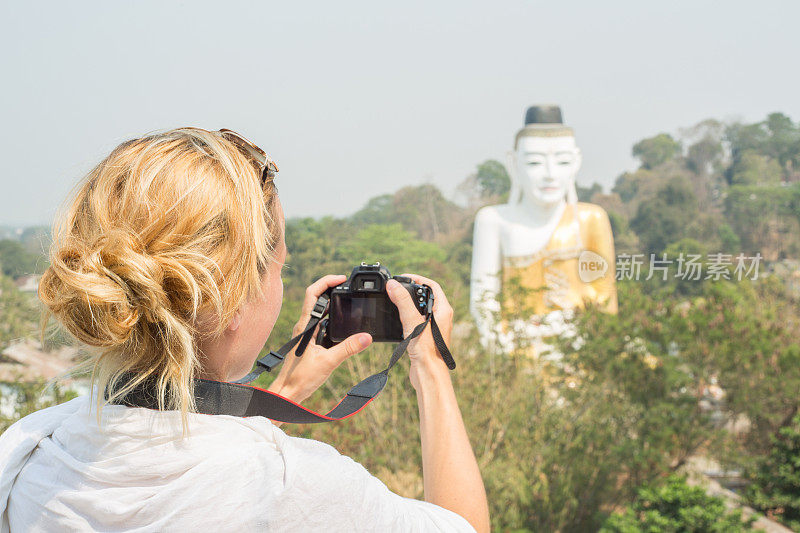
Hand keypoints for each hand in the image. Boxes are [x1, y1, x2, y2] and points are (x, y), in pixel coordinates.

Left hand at [269, 274, 372, 403]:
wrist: (287, 393)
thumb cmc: (300, 379)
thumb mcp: (328, 363)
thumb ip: (348, 349)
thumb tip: (367, 337)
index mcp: (305, 326)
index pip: (313, 294)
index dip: (327, 282)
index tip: (341, 279)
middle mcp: (303, 326)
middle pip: (317, 298)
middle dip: (332, 288)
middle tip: (349, 287)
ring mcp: (305, 332)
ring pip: (319, 310)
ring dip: (332, 303)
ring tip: (348, 300)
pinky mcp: (308, 340)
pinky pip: (320, 322)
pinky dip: (331, 317)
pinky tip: (342, 322)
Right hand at [386, 273, 453, 389]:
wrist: (428, 373)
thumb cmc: (426, 350)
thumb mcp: (412, 321)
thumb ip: (403, 302)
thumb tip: (393, 285)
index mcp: (443, 310)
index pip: (432, 285)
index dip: (417, 279)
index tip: (403, 278)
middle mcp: (442, 317)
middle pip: (426, 296)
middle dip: (411, 290)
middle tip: (396, 289)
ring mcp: (435, 327)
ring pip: (421, 308)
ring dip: (408, 303)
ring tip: (395, 301)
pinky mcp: (427, 336)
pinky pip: (417, 320)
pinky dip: (407, 316)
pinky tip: (398, 319)